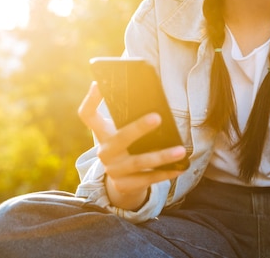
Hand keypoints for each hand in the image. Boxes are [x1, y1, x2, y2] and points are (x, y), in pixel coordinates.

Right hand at [78, 82, 186, 209]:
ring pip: (138, 162)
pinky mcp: (125, 185)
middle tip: (157, 117)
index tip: (98, 84)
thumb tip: (158, 100)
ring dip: (161, 156)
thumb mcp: (125, 133)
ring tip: (181, 151)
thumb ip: (133, 120)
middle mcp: (105, 152)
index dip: (90, 100)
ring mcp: (113, 170)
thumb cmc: (129, 148)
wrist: (123, 182)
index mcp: (103, 134)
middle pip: (119, 138)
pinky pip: (148, 179)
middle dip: (138, 128)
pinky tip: (180, 168)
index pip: (88, 115)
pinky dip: (166, 173)